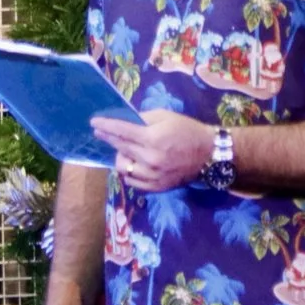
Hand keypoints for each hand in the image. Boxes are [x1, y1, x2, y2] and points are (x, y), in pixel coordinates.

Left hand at [91, 109, 214, 191]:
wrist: (210, 154)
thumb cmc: (188, 131)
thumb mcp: (166, 117)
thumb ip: (142, 119)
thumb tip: (123, 120)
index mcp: (153, 139)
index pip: (121, 131)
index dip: (106, 126)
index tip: (94, 122)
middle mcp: (150, 159)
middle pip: (120, 148)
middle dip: (108, 138)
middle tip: (101, 133)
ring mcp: (153, 176)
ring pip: (123, 167)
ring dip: (120, 157)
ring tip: (125, 150)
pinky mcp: (157, 187)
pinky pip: (132, 182)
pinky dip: (129, 173)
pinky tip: (132, 165)